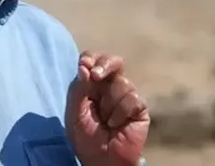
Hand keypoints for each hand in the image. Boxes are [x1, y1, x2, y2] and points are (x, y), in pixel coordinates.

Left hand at [65, 51, 149, 165]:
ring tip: (106, 122)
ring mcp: (126, 95)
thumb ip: (78, 90)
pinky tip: (117, 125)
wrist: (102, 161)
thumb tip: (84, 66)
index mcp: (92, 84)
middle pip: (113, 61)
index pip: (93, 60)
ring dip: (109, 104)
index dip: (91, 58)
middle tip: (96, 75)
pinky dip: (120, 113)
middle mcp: (110, 86)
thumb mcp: (74, 114)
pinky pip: (132, 99)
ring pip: (121, 83)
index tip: (85, 64)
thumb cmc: (86, 139)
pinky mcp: (139, 107)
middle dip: (105, 64)